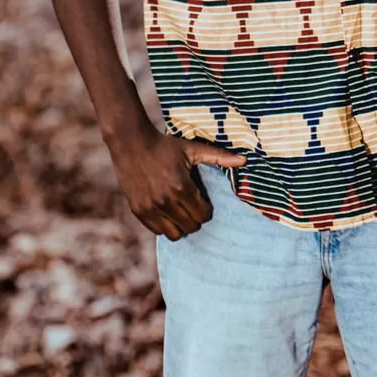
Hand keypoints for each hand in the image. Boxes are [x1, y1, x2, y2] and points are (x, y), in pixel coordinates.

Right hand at [108, 125, 244, 239]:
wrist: (131, 142)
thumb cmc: (165, 145)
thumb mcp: (192, 149)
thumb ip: (219, 156)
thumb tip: (245, 160)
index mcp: (182, 187)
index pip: (203, 215)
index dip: (206, 210)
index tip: (202, 202)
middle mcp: (166, 201)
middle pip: (191, 226)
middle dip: (195, 218)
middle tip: (191, 206)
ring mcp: (150, 208)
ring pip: (174, 234)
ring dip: (180, 225)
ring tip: (179, 212)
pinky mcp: (138, 210)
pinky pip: (157, 231)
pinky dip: (164, 225)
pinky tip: (165, 212)